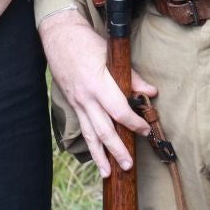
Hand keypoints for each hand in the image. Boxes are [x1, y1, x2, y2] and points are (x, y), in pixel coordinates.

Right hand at [39, 7, 155, 177]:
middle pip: (103, 130)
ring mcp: (77, 103)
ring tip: (108, 173)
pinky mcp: (72, 104)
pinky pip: (83, 128)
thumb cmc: (86, 42)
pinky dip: (90, 144)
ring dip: (99, 156)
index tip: (145, 131)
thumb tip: (151, 92)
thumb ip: (132, 77)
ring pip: (89, 134)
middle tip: (128, 166)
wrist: (59, 36)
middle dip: (116, 150)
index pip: (119, 111)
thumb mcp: (111, 55)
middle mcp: (86, 98)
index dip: (133, 124)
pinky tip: (96, 156)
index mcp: (97, 85)